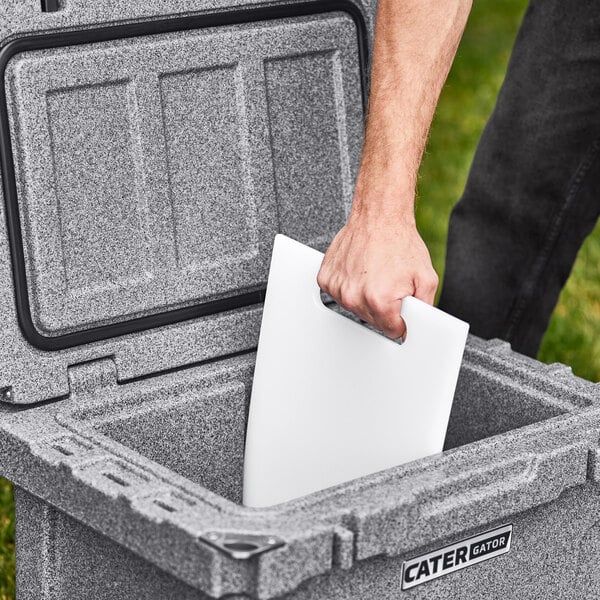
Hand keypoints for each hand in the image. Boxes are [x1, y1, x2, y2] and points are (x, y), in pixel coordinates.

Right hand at [317, 208, 438, 338]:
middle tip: (389, 283)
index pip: (392, 331)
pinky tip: (360, 271)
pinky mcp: (326, 279)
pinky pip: (339, 295)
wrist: (379, 216)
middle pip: (372, 321)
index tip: (400, 305)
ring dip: (365, 297)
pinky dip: (349, 286)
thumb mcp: (426, 278)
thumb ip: (425, 309)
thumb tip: (420, 326)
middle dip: (384, 306)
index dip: (401, 319)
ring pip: (355, 308)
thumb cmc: (399, 242)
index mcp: (379, 300)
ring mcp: (338, 288)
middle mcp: (354, 296)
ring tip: (375, 274)